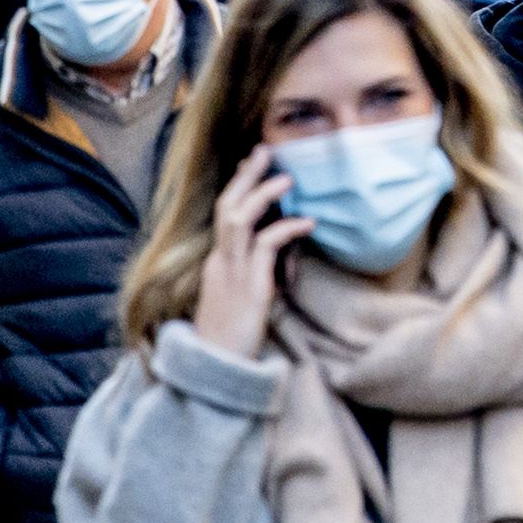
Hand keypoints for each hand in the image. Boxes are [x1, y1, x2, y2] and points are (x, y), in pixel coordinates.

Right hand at [192, 146, 306, 359]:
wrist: (215, 371)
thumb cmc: (232, 339)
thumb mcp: (246, 299)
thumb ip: (262, 273)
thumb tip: (288, 252)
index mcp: (218, 264)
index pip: (224, 216)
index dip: (239, 189)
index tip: (253, 165)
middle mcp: (221, 263)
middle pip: (226, 208)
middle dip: (245, 178)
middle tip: (264, 151)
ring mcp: (232, 274)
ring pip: (238, 221)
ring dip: (263, 195)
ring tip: (287, 178)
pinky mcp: (248, 289)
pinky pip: (265, 248)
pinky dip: (285, 230)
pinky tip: (307, 223)